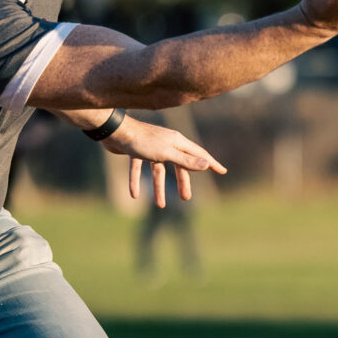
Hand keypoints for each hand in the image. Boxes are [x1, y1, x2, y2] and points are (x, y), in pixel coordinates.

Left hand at [102, 116, 226, 206]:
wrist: (115, 131)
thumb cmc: (142, 141)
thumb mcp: (166, 153)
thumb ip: (186, 160)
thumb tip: (206, 165)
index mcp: (177, 142)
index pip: (199, 154)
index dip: (211, 163)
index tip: (222, 171)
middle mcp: (166, 143)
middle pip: (179, 165)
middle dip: (182, 182)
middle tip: (186, 198)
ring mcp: (151, 147)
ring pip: (158, 170)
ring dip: (159, 187)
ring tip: (160, 205)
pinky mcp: (136, 151)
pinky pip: (138, 168)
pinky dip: (136, 181)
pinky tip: (134, 195)